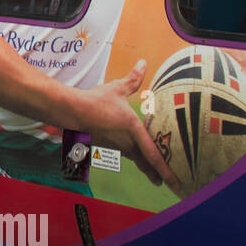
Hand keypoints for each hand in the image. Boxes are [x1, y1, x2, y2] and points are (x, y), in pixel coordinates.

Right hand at [75, 59, 179, 189]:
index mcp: (133, 129)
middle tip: (166, 183)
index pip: (152, 153)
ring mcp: (113, 145)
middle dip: (155, 173)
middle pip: (143, 161)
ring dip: (143, 167)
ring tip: (153, 175)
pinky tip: (128, 156)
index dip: (164, 169)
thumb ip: (133, 79)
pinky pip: (119, 153)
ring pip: (132, 158)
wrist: (71, 111)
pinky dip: (127, 156)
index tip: (174, 181)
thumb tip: (143, 63)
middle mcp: (125, 141)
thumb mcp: (117, 89)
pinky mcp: (103, 146)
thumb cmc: (96, 100)